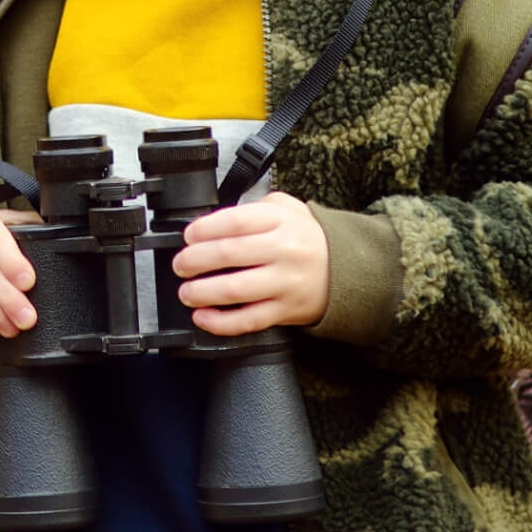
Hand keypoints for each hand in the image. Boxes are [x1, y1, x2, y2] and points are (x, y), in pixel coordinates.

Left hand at [170, 192, 329, 334]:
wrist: (351, 268)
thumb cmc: (308, 237)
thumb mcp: (286, 208)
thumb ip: (251, 209)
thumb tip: (210, 223)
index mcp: (280, 221)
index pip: (234, 222)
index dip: (204, 229)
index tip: (188, 236)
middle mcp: (284, 251)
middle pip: (228, 253)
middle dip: (194, 260)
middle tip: (180, 265)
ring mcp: (286, 282)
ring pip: (235, 289)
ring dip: (202, 292)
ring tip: (187, 292)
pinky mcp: (287, 310)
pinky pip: (250, 319)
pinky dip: (221, 322)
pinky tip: (203, 317)